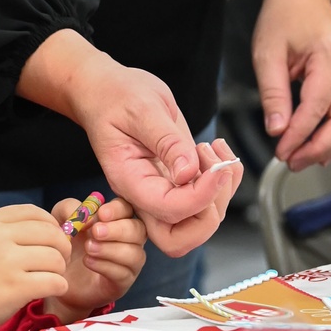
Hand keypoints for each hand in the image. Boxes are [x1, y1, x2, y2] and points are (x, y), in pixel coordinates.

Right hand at [0, 204, 70, 330]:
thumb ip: (3, 232)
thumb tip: (42, 231)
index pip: (33, 212)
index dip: (51, 223)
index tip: (53, 237)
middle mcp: (0, 237)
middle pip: (50, 233)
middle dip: (62, 247)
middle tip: (59, 261)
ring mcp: (8, 262)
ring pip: (55, 257)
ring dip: (60, 269)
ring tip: (53, 277)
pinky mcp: (16, 287)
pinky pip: (53, 281)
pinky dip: (59, 286)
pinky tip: (53, 289)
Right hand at [17, 31, 234, 256]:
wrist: (106, 91)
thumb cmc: (116, 97)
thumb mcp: (142, 109)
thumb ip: (165, 141)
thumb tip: (189, 174)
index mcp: (129, 181)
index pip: (168, 211)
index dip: (199, 197)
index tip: (217, 168)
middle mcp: (145, 194)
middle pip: (179, 238)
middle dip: (209, 211)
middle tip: (215, 167)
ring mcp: (161, 191)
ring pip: (197, 222)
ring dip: (221, 192)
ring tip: (214, 149)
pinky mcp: (176, 182)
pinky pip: (206, 201)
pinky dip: (224, 181)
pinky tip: (218, 150)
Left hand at [44, 196, 146, 321]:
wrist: (60, 276)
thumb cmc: (67, 243)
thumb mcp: (62, 219)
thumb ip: (69, 209)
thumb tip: (85, 215)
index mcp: (117, 218)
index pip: (128, 208)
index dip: (118, 210)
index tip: (101, 214)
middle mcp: (129, 238)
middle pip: (138, 230)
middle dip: (117, 230)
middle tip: (96, 232)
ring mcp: (129, 262)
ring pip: (134, 253)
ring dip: (111, 249)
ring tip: (89, 248)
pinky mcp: (123, 282)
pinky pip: (123, 273)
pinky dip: (106, 266)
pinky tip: (88, 261)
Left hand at [251, 0, 330, 171]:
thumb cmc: (283, 17)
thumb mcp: (267, 51)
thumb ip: (273, 92)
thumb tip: (277, 130)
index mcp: (330, 57)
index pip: (317, 107)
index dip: (300, 135)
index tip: (280, 151)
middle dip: (318, 148)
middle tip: (292, 162)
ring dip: (328, 146)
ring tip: (301, 160)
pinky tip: (319, 149)